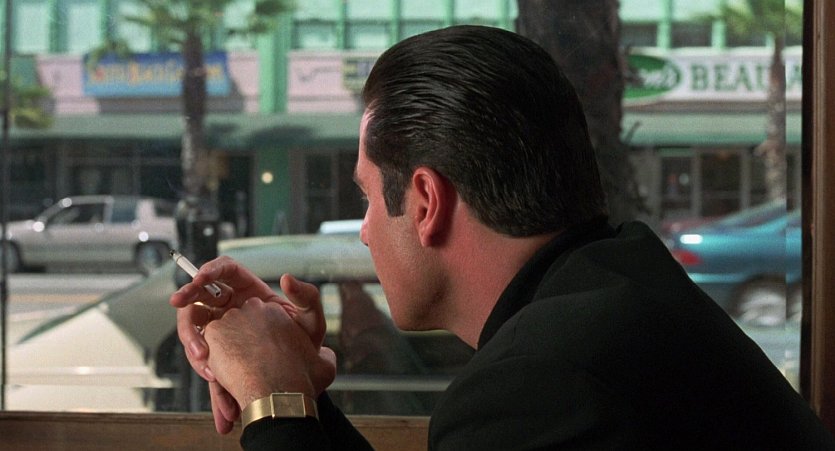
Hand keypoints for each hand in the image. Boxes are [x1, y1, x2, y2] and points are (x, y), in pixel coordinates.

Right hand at [169, 256, 326, 432]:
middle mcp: (229, 308)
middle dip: (186, 296)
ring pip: (195, 328)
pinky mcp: (216, 356)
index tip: (201, 277)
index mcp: (249, 291)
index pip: (225, 271)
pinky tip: (219, 391)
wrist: (299, 378)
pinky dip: (209, 377)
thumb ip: (307, 297)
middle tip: (178, 301)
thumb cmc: (304, 343)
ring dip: (192, 342)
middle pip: (200, 296)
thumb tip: (287, 278)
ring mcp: (219, 331)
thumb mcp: (311, 321)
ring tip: (207, 364)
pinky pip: (205, 362)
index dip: (210, 270)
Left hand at [203, 296, 336, 409]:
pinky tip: (224, 378)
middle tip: (248, 367)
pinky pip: (208, 344)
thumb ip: (323, 355)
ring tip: (236, 377)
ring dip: (227, 352)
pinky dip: (213, 360)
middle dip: (242, 343)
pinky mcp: (214, 333)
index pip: (262, 319)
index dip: (262, 339)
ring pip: (223, 333)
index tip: (264, 357)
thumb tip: (325, 355)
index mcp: (278, 312)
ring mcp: (233, 319)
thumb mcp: (325, 362)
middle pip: (241, 323)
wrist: (280, 395)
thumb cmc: (303, 381)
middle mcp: (255, 309)